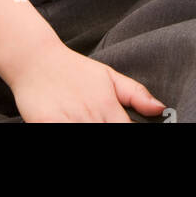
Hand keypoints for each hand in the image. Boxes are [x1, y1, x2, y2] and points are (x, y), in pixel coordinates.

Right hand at [10, 42, 166, 122]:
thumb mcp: (108, 75)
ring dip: (90, 134)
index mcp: (108, 106)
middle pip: (107, 137)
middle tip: (103, 125)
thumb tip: (160, 109)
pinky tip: (70, 126)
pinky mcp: (47, 125)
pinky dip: (69, 135)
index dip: (133, 135)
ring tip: (88, 124)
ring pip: (88, 137)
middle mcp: (90, 116)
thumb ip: (135, 93)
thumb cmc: (73, 70)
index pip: (128, 131)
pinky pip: (62, 136)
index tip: (127, 130)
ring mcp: (68, 122)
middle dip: (108, 135)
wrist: (35, 59)